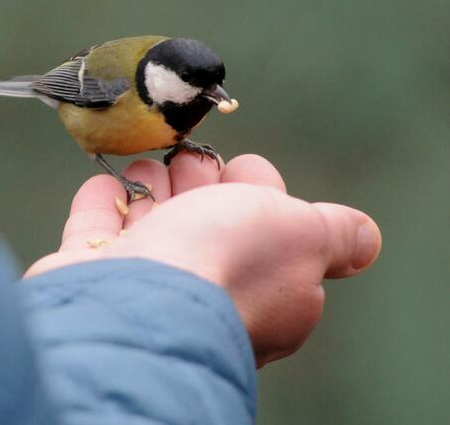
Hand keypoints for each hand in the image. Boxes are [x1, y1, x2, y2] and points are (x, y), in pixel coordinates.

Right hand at [25, 153, 381, 366]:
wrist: (137, 303)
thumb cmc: (226, 260)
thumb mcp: (302, 234)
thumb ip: (336, 233)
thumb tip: (365, 241)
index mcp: (264, 289)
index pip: (262, 230)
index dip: (255, 192)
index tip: (242, 169)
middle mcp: (206, 292)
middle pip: (203, 224)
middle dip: (198, 184)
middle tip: (187, 157)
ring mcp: (146, 287)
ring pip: (151, 228)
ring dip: (150, 189)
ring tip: (146, 165)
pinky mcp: (94, 280)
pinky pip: (98, 236)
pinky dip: (102, 207)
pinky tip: (106, 184)